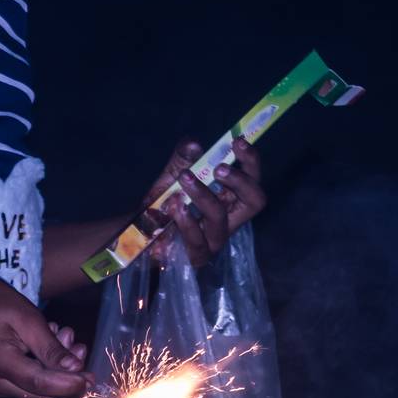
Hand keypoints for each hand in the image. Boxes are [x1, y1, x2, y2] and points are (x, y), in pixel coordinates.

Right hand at [0, 276, 90, 397]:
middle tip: (80, 348)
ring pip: (36, 391)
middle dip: (65, 376)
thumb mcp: (29, 319)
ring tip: (64, 339)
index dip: (68, 384)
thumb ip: (51, 348)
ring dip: (56, 371)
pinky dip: (43, 371)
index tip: (90, 379)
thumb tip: (76, 370)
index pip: (39, 383)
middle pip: (40, 392)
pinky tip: (49, 347)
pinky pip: (27, 386)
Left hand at [142, 136, 266, 266]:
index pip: (253, 179)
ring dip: (203, 194)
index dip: (250, 161)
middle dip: (240, 181)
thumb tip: (193, 143)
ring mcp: (215, 240)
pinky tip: (174, 206)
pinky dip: (185, 219)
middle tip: (219, 168)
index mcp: (230, 198)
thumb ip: (182, 160)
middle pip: (255, 201)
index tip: (237, 141)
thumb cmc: (164, 206)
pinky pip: (196, 240)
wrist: (141, 236)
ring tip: (184, 179)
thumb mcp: (171, 177)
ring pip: (219, 217)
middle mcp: (229, 219)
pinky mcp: (198, 256)